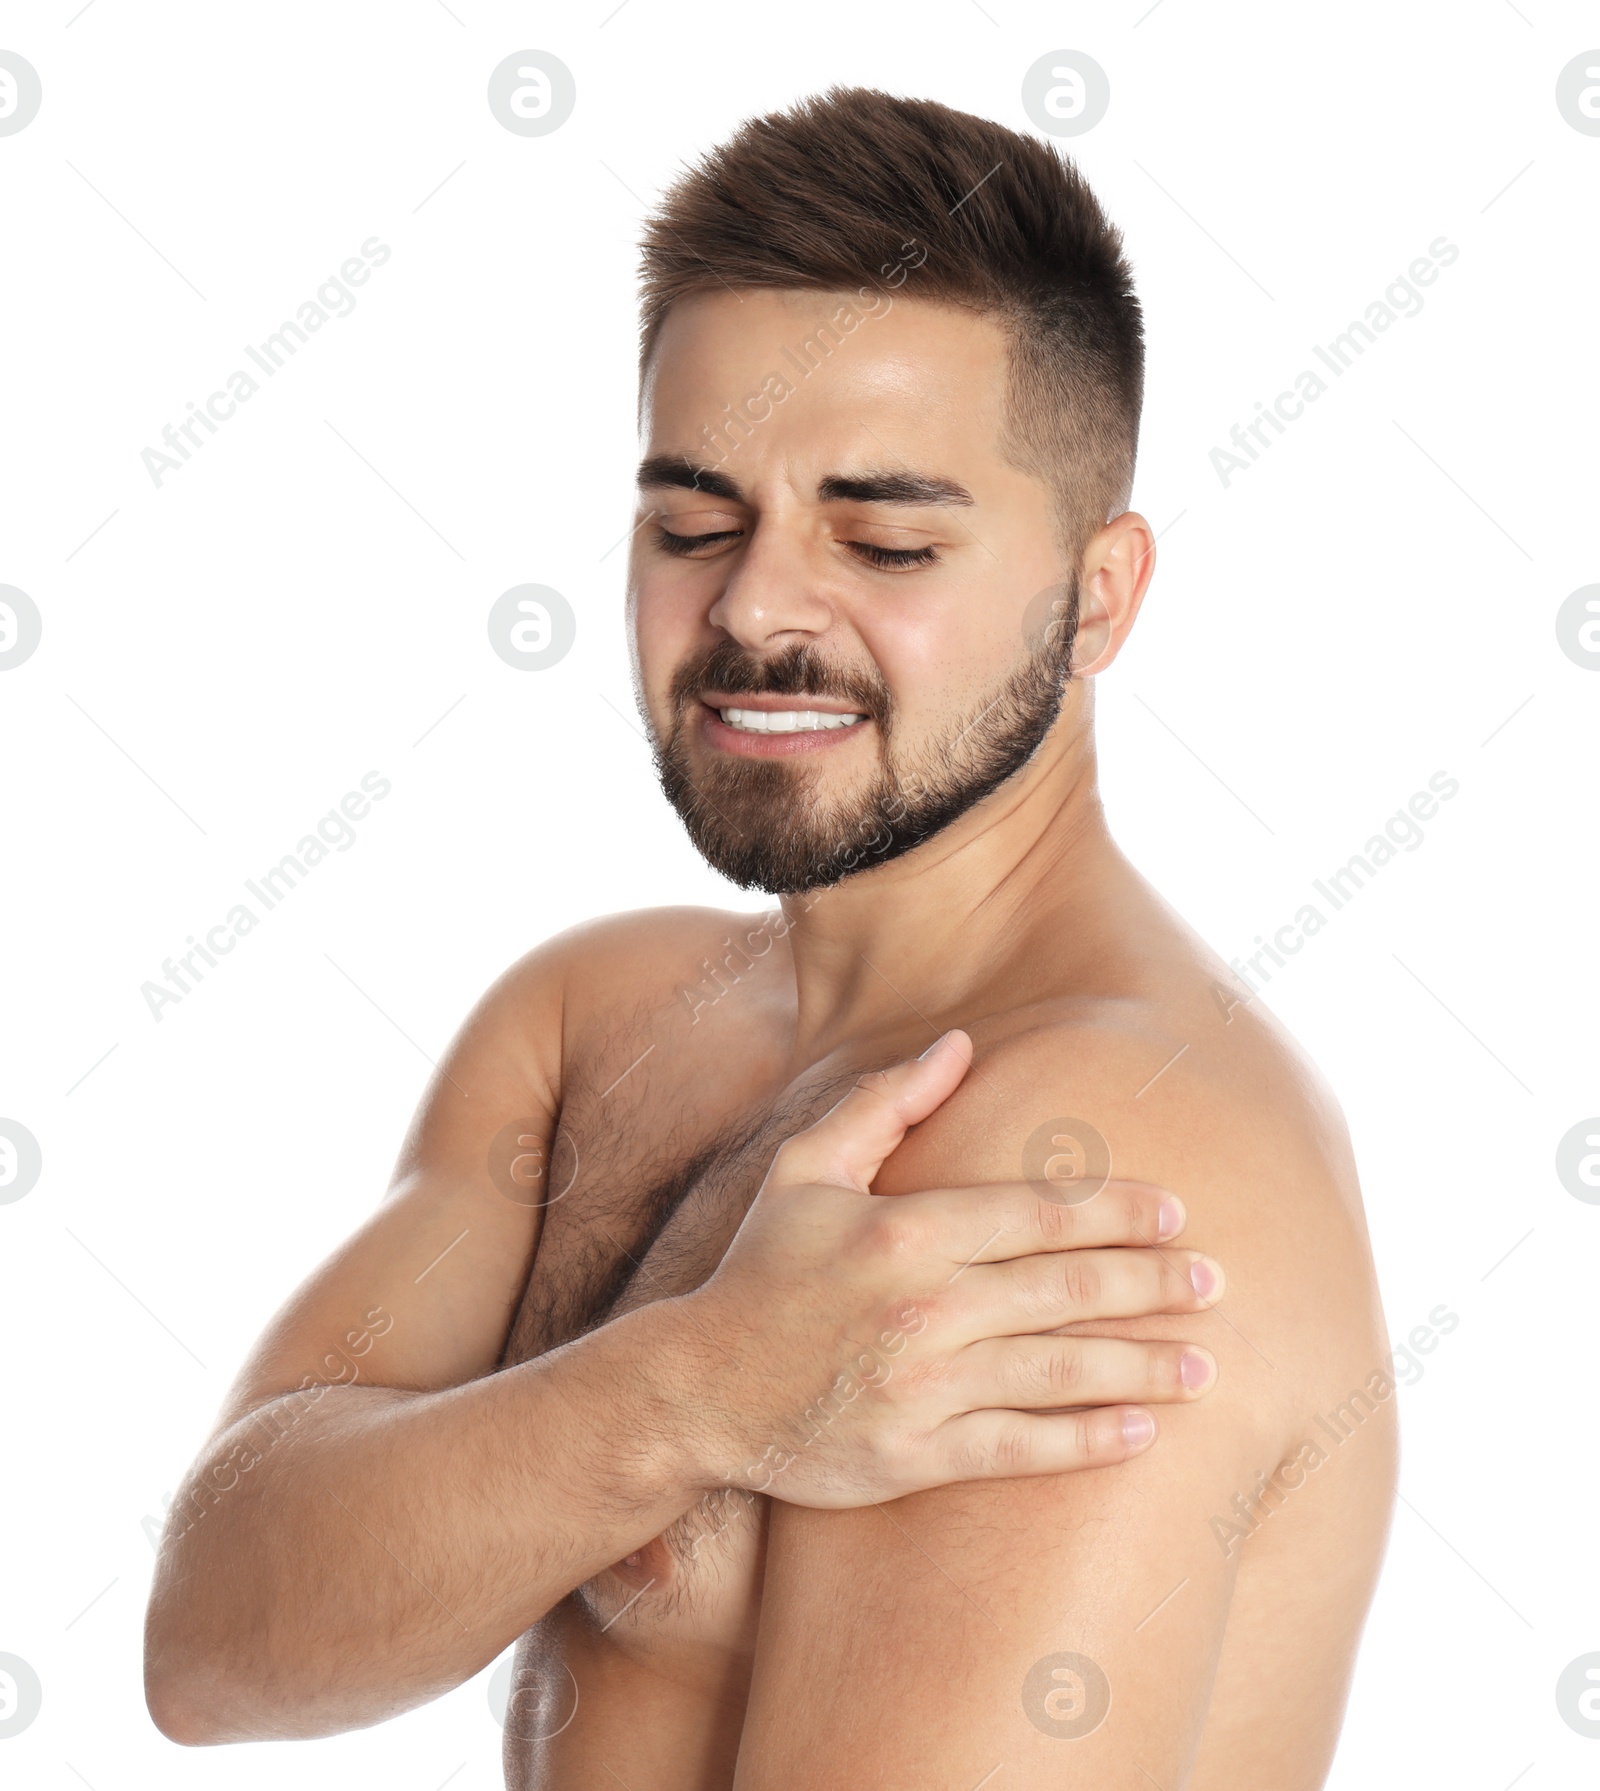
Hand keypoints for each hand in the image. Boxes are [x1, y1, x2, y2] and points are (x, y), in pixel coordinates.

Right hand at [668, 1030, 1222, 1507]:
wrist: (693, 1391)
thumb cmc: (760, 1273)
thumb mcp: (805, 1168)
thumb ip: (885, 1103)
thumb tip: (960, 1042)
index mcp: (904, 1229)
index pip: (1037, 1214)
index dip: (1117, 1211)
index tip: (1177, 1212)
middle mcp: (923, 1305)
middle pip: (1065, 1288)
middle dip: (1152, 1283)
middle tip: (1217, 1282)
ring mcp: (922, 1386)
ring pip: (1060, 1371)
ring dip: (1143, 1365)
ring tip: (1207, 1366)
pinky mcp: (914, 1456)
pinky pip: (1021, 1450)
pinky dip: (1088, 1442)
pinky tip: (1143, 1431)